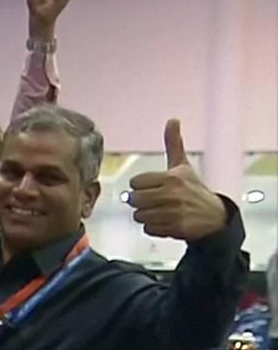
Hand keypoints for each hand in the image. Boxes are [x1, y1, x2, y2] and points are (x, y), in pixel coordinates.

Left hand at [128, 120, 226, 241]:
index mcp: (171, 178)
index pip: (135, 183)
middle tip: (153, 201)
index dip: (140, 186)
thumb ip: (174, 144)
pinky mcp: (175, 228)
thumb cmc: (194, 189)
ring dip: (146, 216)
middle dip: (140, 202)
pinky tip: (165, 221)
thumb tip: (172, 120)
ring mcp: (173, 212)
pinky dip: (153, 228)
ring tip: (160, 211)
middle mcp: (172, 194)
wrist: (215, 216)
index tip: (151, 187)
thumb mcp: (183, 166)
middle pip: (134, 200)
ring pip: (139, 216)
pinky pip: (148, 229)